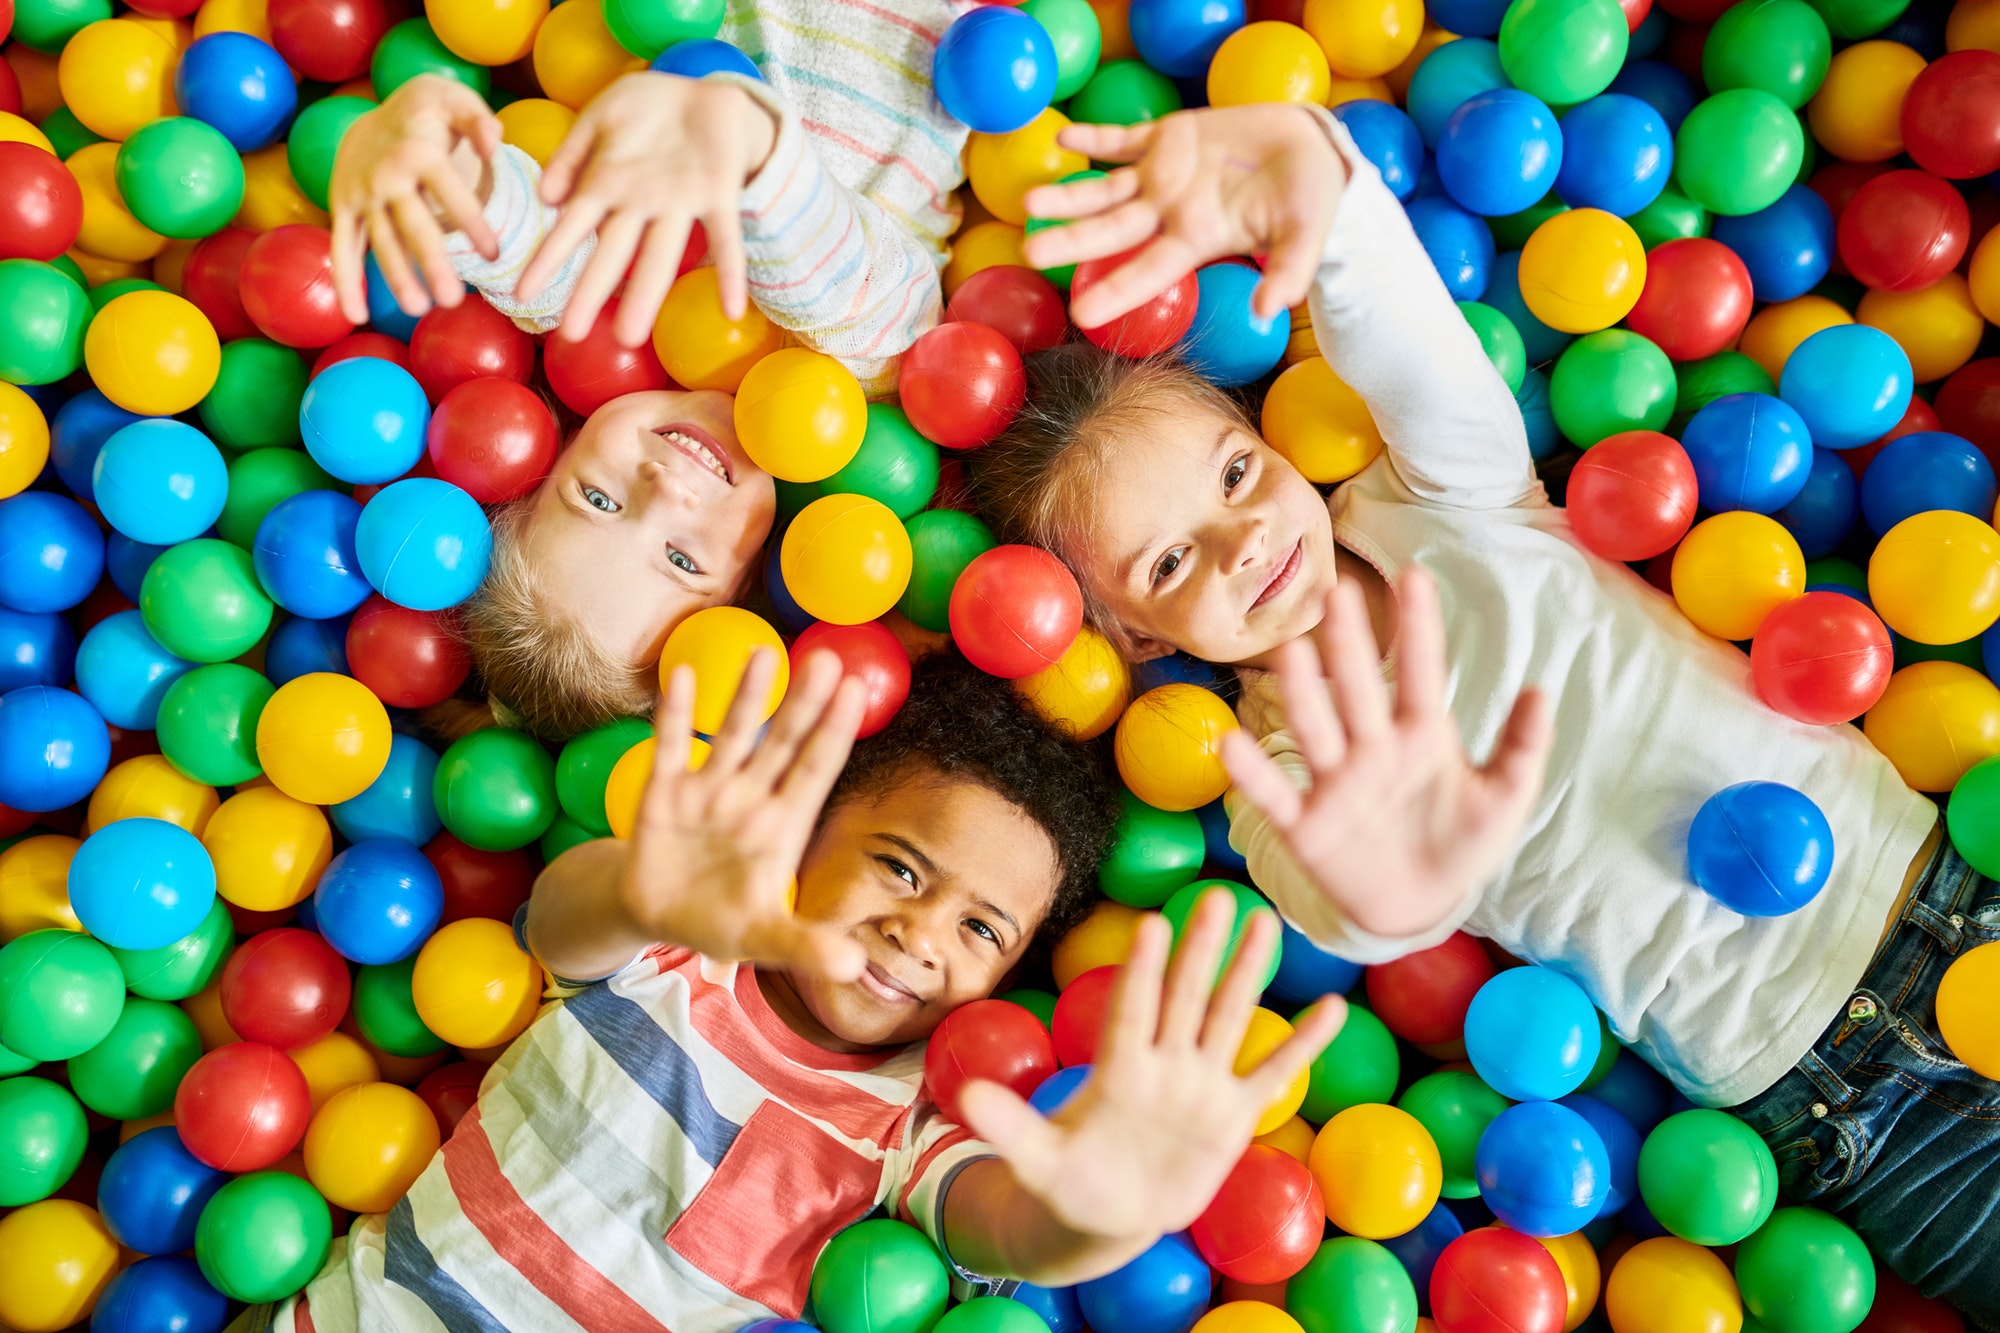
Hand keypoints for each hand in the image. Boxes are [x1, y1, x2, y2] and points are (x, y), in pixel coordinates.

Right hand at [328, 74, 501, 323]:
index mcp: (419, 153)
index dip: (472, 221)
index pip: (450, 191)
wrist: (373, 114)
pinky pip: (343, 248)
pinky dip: (346, 281)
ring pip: (380, 241)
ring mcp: (361, 196)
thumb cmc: (427, 112)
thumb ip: (477, 119)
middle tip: (452, 299)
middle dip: (431, 262)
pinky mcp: (343, 209)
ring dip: (396, 276)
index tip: (493, 253)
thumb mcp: (452, 99)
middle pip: (411, 225)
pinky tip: (356, 316)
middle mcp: (387, 177)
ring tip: (417, 309)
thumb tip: (495, 141)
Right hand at [519, 72, 778, 345]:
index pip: (572, 227)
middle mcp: (642, 203)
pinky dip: (729, 273)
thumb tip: (546, 197)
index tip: (523, 294)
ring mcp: (680, 203)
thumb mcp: (600, 118)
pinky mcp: (719, 195)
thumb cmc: (646, 108)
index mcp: (609, 183)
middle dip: (592, 292)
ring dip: (645, 295)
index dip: (549, 259)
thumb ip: (572, 154)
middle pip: (613, 254)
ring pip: (660, 255)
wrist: (703, 90)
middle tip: (573, 336)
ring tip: (630, 337)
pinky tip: (732, 309)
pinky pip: (726, 239)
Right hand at [621, 647, 867, 980]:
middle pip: (782, 742)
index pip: (815, 771)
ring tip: (765, 654)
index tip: (858, 691)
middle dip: (804, 703)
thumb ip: (805, 946)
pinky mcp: (662, 794)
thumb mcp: (765, 939)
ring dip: (747, 697)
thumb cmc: (722, 921)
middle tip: (830, 657)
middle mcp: (750, 799)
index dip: (835, 733)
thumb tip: (850, 967)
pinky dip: (676, 716)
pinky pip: (669, 747)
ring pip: (732, 735)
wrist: (656, 916)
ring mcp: (707, 791)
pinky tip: (682, 675)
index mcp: (782, 827)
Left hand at [956, 893, 1345, 1243]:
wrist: (1108, 1214)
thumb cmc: (1068, 1181)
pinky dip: (1302, 1044)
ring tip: (1267, 922)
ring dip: (1249, 973)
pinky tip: (1332, 1008)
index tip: (1152, 924)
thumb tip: (963, 1097)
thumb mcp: (1035, 1160)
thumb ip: (1009, 1125)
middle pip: (1185, 997)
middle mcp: (1163, 1063)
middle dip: (1202, 950)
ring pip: (1229, 1018)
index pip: (1133, 1009)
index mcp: (1118, 1068)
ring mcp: (1200, 1084)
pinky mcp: (1231, 1115)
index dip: (1142, 971)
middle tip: (1219, 895)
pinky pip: (1273, 1073)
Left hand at [1019, 104, 1347, 327]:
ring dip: (1068, 195)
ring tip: (1030, 201)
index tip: (1080, 312)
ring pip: (1104, 189)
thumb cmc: (1309, 201)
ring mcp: (1163, 176)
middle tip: (1029, 250)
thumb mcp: (1305, 237)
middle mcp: (1169, 213)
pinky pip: (1121, 140)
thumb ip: (1287, 273)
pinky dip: (1094, 138)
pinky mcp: (1167, 138)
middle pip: (1110, 231)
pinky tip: (1064, 137)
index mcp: (1196, 240)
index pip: (1148, 270)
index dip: (1116, 290)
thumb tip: (1268, 312)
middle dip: (1070, 239)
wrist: (1311, 150)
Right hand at [1221, 567, 1553, 941]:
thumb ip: (1522, 748)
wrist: (1421, 907)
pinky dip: (1253, 774)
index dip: (1418, 628)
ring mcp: (1336, 782)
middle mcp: (1373, 747)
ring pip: (1316, 730)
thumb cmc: (1461, 842)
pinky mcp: (1307, 825)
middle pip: (1358, 689)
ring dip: (1303, 694)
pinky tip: (1232, 744)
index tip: (1416, 577)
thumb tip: (1540, 690)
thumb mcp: (1503, 799)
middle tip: (1339, 592)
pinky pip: (1276, 796)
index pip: (1420, 672)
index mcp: (1422, 734)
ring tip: (1293, 652)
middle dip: (1350, 643)